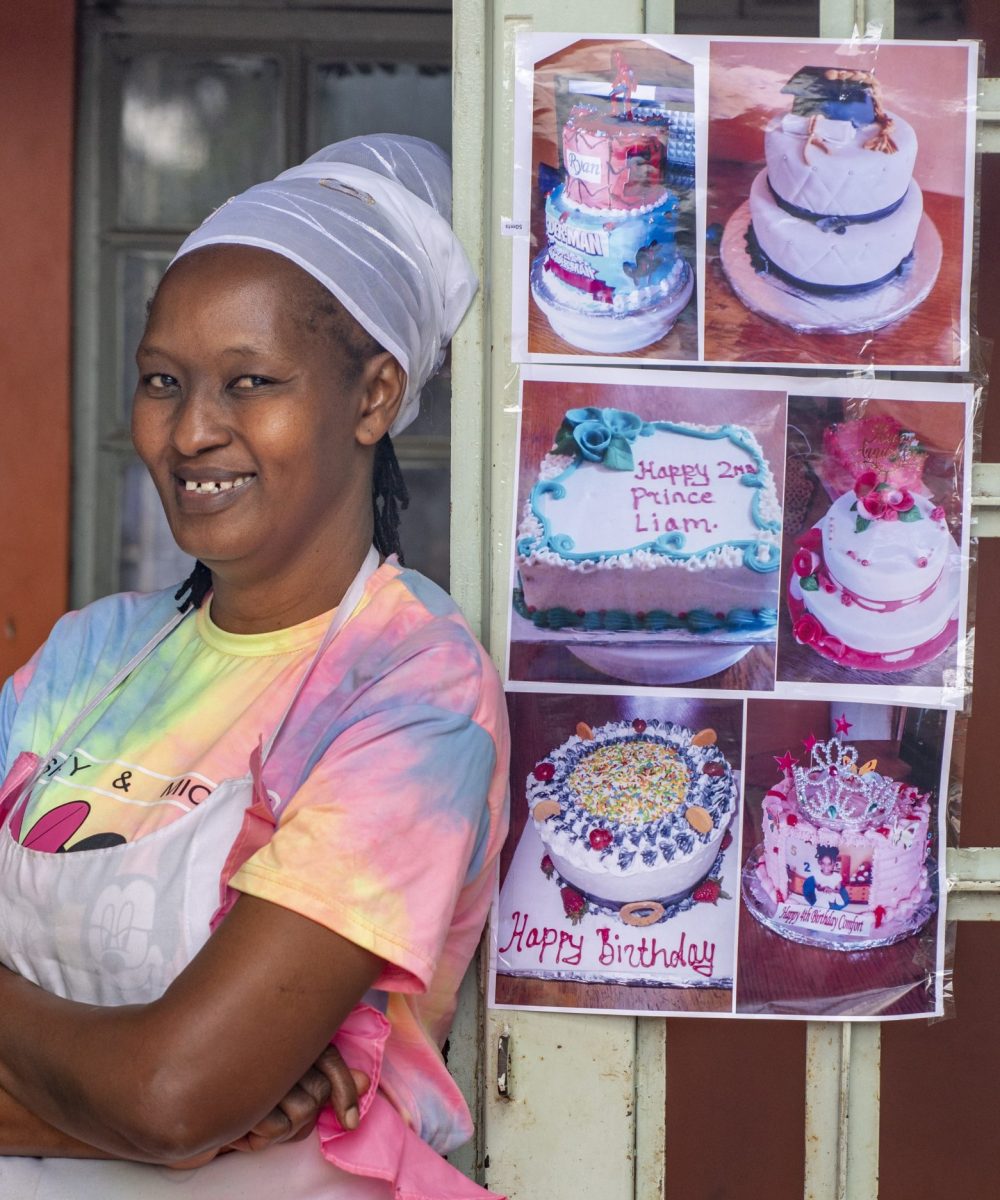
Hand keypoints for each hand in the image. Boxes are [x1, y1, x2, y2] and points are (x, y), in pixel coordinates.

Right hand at [167, 1044, 368, 1168]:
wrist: (171, 1104)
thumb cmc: (230, 1097)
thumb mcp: (283, 1093)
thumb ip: (323, 1082)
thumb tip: (365, 1080)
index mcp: (287, 1037)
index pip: (331, 1060)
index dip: (345, 1091)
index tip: (350, 1121)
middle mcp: (275, 1048)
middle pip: (317, 1095)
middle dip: (301, 1115)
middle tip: (269, 1113)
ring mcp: (254, 1071)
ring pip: (298, 1115)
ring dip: (275, 1128)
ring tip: (249, 1117)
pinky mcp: (237, 1097)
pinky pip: (271, 1128)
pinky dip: (258, 1136)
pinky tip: (238, 1126)